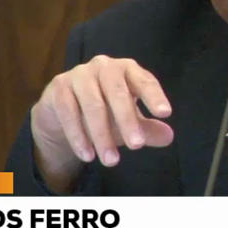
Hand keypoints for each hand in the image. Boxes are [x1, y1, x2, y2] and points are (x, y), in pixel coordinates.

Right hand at [30, 55, 173, 190]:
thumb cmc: (104, 111)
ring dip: (102, 135)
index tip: (165, 113)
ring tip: (111, 161)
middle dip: (127, 121)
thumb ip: (147, 128)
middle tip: (137, 146)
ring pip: (93, 105)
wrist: (61, 111)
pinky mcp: (59, 87)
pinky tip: (87, 156)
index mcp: (127, 69)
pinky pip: (69, 112)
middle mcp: (104, 66)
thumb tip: (168, 137)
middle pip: (118, 93)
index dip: (154, 96)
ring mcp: (79, 74)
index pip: (144, 81)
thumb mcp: (128, 121)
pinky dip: (78, 136)